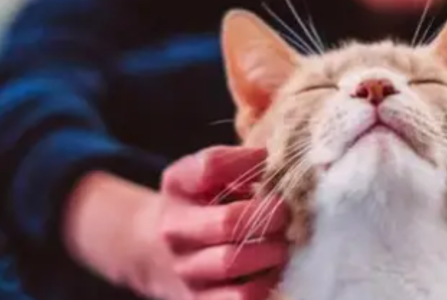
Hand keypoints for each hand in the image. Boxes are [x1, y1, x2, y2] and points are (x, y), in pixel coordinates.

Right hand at [63, 147, 289, 299]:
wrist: (159, 250)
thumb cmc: (199, 202)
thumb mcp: (206, 173)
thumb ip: (235, 162)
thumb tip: (270, 159)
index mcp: (178, 185)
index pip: (210, 167)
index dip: (247, 163)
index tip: (268, 163)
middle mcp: (175, 229)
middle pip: (229, 222)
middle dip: (269, 215)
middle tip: (287, 212)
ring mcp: (186, 269)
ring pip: (233, 263)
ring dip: (270, 251)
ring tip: (283, 242)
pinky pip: (241, 297)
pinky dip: (265, 283)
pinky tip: (274, 269)